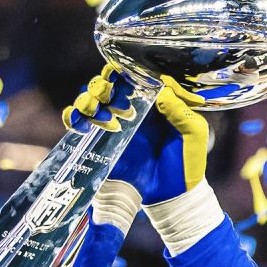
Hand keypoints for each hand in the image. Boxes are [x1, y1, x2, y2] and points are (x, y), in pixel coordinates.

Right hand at [63, 69, 210, 204]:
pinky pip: (76, 121)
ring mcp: (113, 123)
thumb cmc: (187, 163)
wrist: (173, 196)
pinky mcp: (99, 141)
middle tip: (117, 102)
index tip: (125, 79)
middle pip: (106, 82)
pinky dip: (73, 116)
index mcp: (153, 101)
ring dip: (90, 100)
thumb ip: (181, 111)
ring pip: (88, 97)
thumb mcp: (194, 134)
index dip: (124, 71)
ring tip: (105, 117)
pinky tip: (84, 125)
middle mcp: (131, 108)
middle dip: (105, 85)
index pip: (132, 75)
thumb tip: (161, 90)